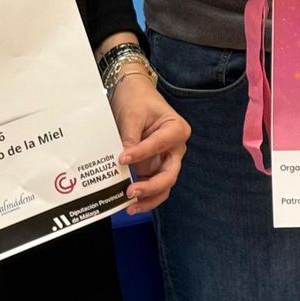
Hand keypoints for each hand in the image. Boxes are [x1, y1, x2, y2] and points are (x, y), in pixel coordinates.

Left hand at [109, 72, 189, 214]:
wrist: (134, 94)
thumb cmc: (138, 99)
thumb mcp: (133, 115)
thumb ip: (130, 138)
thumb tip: (123, 161)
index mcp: (177, 130)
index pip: (160, 145)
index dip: (141, 154)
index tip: (122, 159)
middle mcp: (175, 149)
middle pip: (169, 175)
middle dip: (151, 187)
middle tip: (131, 191)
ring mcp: (165, 160)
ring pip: (162, 186)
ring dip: (148, 198)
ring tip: (130, 206)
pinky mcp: (154, 167)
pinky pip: (151, 185)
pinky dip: (143, 196)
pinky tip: (129, 204)